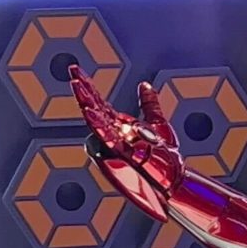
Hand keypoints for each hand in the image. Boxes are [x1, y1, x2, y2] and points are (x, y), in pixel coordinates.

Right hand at [69, 67, 184, 192]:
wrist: (173, 178)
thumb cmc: (163, 157)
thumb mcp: (157, 123)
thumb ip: (149, 104)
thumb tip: (144, 85)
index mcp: (118, 126)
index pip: (98, 102)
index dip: (87, 85)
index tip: (75, 69)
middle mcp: (112, 133)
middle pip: (93, 107)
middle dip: (83, 90)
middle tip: (73, 72)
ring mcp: (114, 144)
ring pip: (94, 120)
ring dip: (85, 102)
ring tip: (76, 84)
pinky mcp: (121, 153)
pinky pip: (105, 138)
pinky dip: (97, 125)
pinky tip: (89, 111)